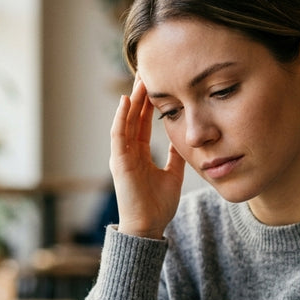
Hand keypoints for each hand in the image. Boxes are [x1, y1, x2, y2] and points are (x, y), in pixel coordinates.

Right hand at [109, 77, 184, 239]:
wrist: (148, 227)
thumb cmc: (158, 206)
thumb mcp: (173, 175)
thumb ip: (175, 158)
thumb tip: (182, 142)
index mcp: (139, 154)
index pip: (142, 122)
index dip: (149, 103)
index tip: (157, 83)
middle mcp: (128, 152)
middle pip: (133, 117)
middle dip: (140, 95)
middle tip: (147, 72)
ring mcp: (121, 156)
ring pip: (125, 120)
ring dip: (132, 100)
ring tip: (139, 79)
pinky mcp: (119, 162)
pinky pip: (118, 134)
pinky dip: (121, 117)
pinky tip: (127, 100)